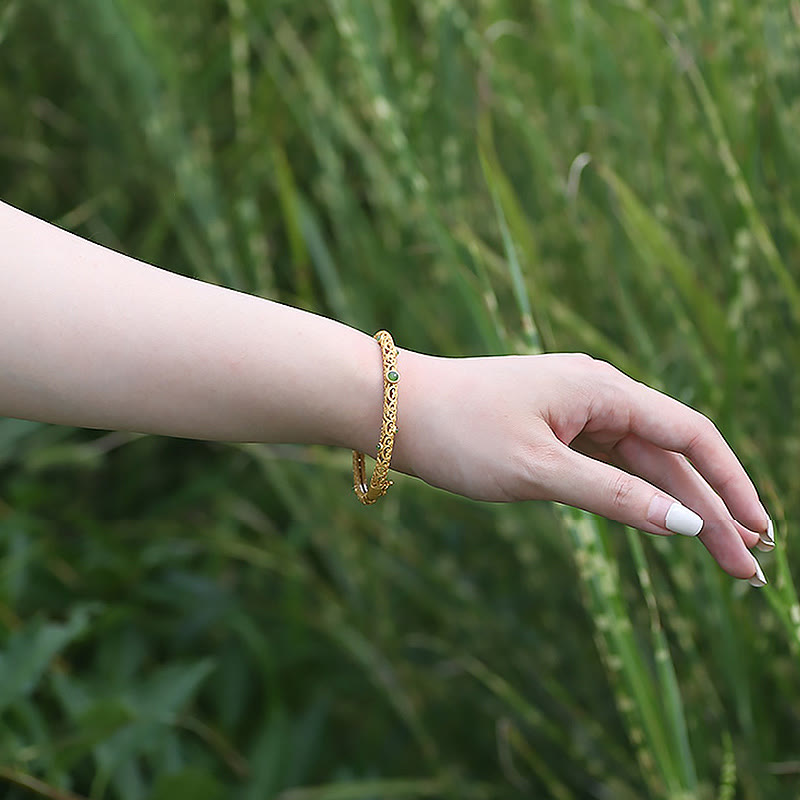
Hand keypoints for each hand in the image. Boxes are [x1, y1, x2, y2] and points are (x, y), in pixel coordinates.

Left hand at [394, 351, 771, 581]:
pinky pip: (608, 460)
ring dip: (677, 504)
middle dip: (711, 509)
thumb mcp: (540, 472)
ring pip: (641, 461)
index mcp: (602, 390)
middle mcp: (597, 392)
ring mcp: (574, 409)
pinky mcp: (552, 427)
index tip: (760, 534)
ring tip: (717, 553)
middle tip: (747, 569)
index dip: (732, 486)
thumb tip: (688, 524)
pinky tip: (658, 518)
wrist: (394, 408)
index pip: (691, 436)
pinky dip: (636, 492)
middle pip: (671, 454)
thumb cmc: (461, 432)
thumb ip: (615, 497)